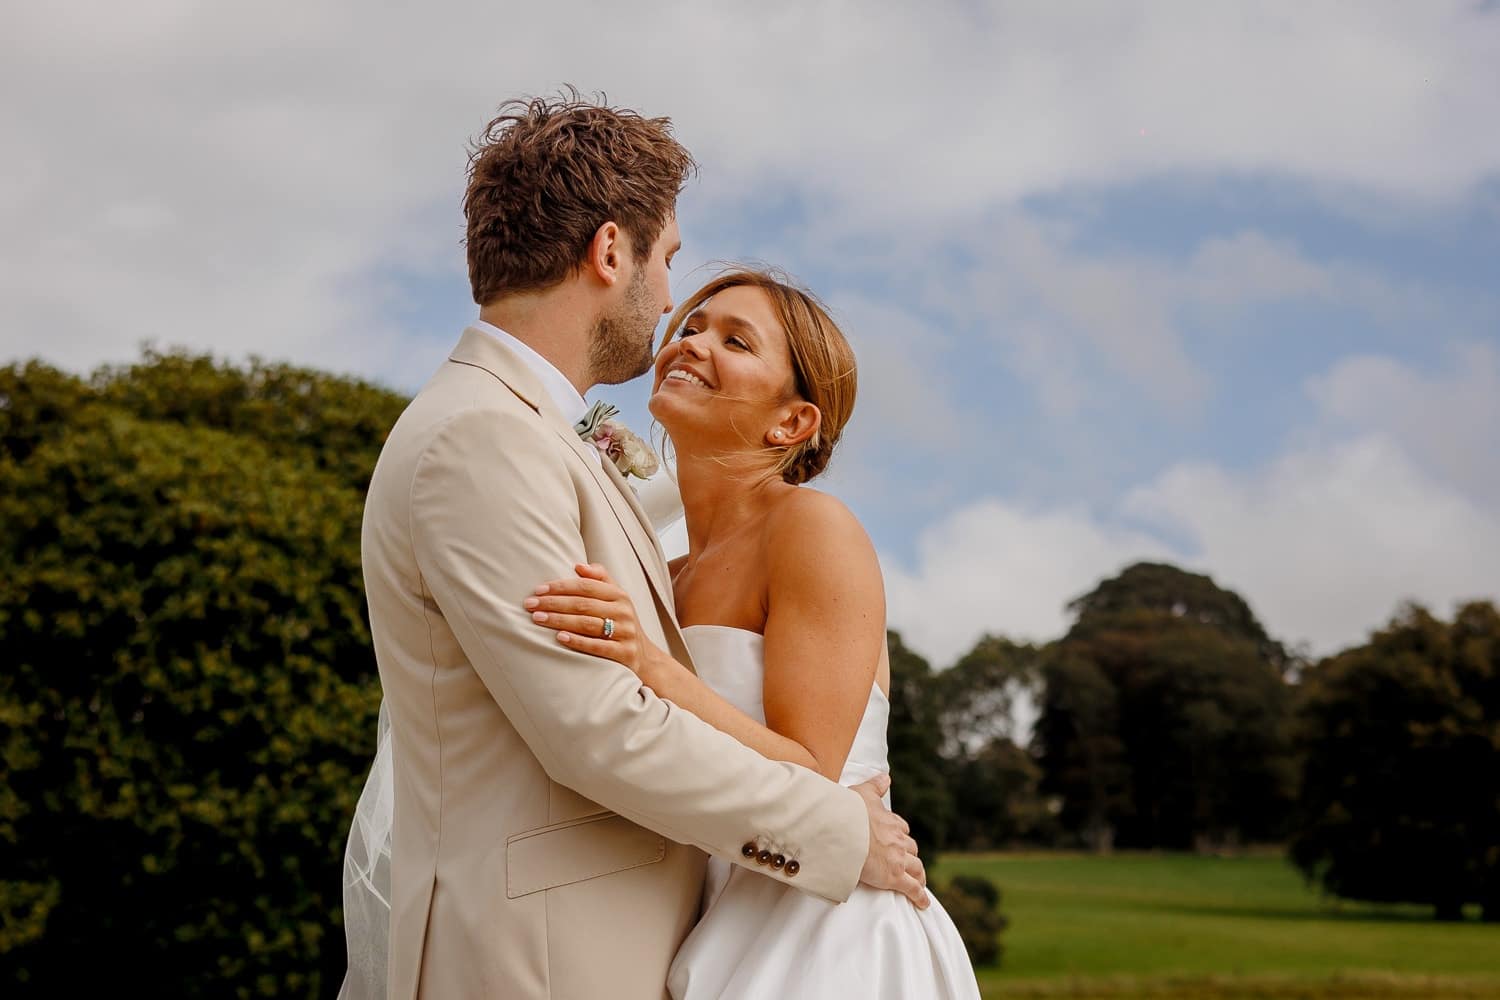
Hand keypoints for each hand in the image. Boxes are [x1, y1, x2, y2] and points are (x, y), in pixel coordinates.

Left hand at [525, 563, 654, 675]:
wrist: (644, 657)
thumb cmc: (621, 623)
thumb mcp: (616, 598)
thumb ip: (600, 579)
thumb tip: (578, 565)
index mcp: (620, 595)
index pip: (586, 586)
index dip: (561, 586)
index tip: (538, 590)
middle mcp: (623, 611)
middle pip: (583, 604)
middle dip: (554, 603)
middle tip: (530, 605)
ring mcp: (625, 632)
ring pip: (588, 624)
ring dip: (560, 620)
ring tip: (538, 619)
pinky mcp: (624, 653)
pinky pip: (597, 646)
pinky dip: (577, 641)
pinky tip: (559, 637)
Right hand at [853, 774, 927, 908]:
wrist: (843, 829)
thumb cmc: (849, 811)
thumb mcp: (862, 792)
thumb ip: (875, 785)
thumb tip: (885, 777)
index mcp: (890, 821)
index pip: (901, 828)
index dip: (900, 835)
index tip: (898, 840)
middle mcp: (897, 839)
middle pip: (911, 849)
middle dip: (910, 855)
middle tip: (908, 863)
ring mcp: (897, 859)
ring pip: (916, 868)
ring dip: (919, 875)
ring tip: (919, 882)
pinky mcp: (894, 876)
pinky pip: (912, 888)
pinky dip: (920, 896)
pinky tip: (923, 902)